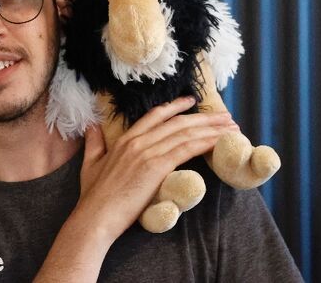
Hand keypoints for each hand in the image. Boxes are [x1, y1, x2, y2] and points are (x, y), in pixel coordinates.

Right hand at [74, 96, 237, 244]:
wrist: (94, 219)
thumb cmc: (93, 198)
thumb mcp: (90, 165)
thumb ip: (94, 144)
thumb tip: (90, 128)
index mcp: (124, 139)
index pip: (156, 116)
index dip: (175, 107)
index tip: (192, 102)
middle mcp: (138, 141)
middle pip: (177, 122)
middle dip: (204, 118)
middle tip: (223, 116)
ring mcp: (147, 152)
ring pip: (186, 133)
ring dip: (211, 128)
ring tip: (230, 127)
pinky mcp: (156, 166)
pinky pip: (187, 149)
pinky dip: (206, 142)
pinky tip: (219, 141)